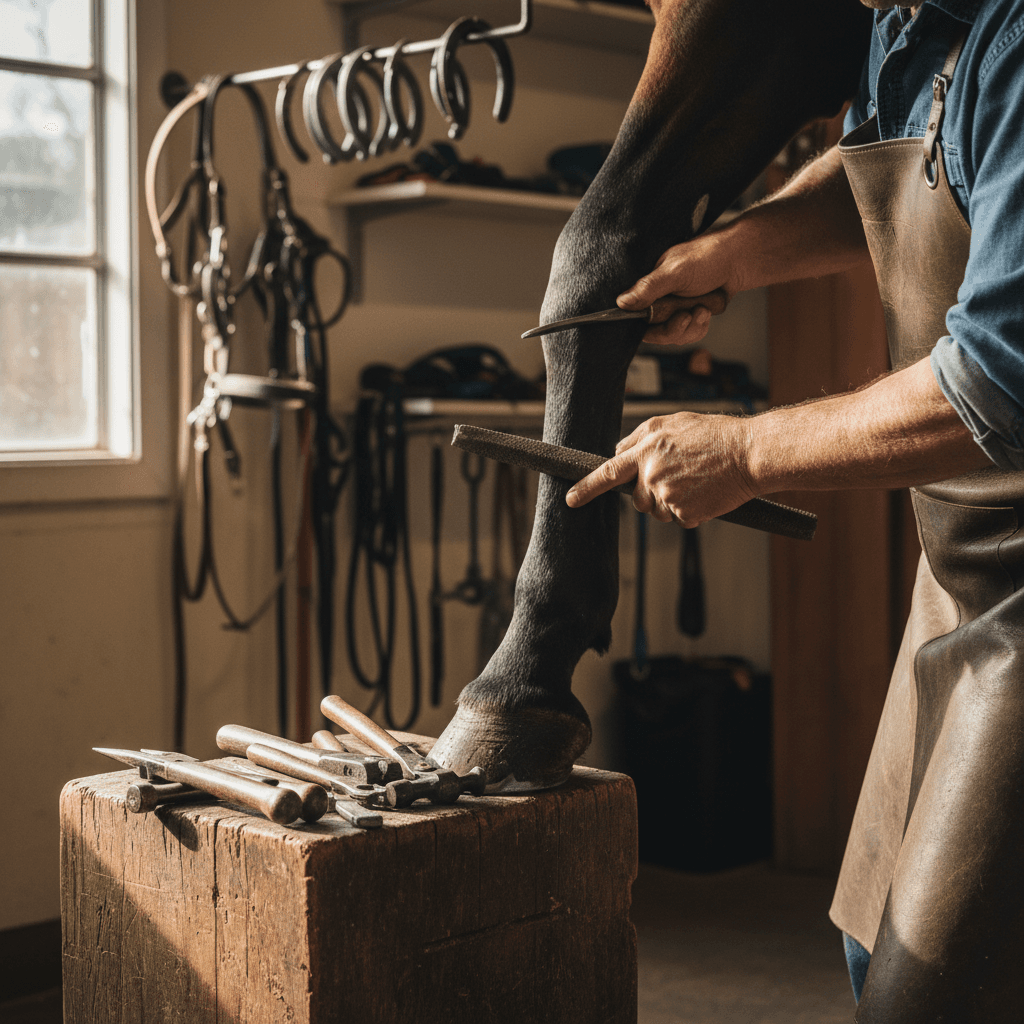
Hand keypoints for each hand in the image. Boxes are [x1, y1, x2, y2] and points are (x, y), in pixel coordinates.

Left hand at [566, 412, 757, 526]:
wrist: (750, 454)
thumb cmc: (716, 435)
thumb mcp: (673, 422)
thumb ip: (641, 436)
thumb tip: (619, 450)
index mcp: (647, 448)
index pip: (608, 472)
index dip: (587, 487)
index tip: (571, 499)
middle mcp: (651, 473)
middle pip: (635, 497)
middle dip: (649, 492)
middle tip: (679, 476)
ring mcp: (666, 496)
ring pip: (656, 510)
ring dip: (671, 502)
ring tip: (695, 481)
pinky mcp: (683, 514)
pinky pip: (678, 519)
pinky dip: (690, 511)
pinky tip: (704, 493)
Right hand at [617, 230, 740, 346]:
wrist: (739, 260)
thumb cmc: (708, 257)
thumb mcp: (675, 272)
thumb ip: (648, 288)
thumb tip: (621, 302)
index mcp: (647, 286)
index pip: (633, 316)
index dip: (645, 327)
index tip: (663, 323)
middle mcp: (657, 299)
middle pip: (655, 332)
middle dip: (675, 328)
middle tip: (687, 316)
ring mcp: (673, 309)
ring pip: (674, 335)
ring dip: (691, 327)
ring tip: (702, 309)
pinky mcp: (688, 315)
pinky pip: (689, 333)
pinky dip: (700, 326)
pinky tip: (706, 311)